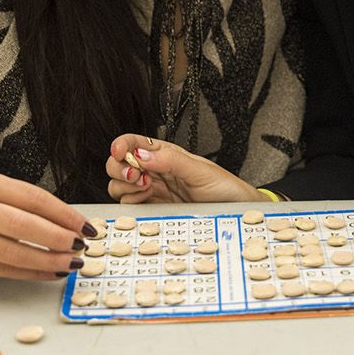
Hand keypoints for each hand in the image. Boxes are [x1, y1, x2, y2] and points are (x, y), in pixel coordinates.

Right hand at [0, 171, 94, 279]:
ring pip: (13, 252)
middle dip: (57, 237)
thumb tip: (73, 225)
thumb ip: (28, 206)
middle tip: (80, 245)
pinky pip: (5, 270)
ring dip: (48, 260)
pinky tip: (52, 272)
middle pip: (22, 224)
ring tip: (71, 262)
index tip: (85, 226)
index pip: (33, 198)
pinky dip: (33, 273)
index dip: (64, 214)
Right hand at [105, 135, 262, 203]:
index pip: (133, 143)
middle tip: (137, 176)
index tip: (121, 152)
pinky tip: (147, 200)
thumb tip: (143, 155)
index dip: (121, 145)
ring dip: (125, 186)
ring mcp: (151, 190)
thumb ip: (171, 160)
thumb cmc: (223, 187)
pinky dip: (131, 202)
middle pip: (118, 164)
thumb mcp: (199, 170)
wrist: (234, 211)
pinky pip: (129, 204)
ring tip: (146, 188)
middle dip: (120, 168)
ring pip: (119, 185)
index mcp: (164, 154)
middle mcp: (154, 170)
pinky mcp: (152, 209)